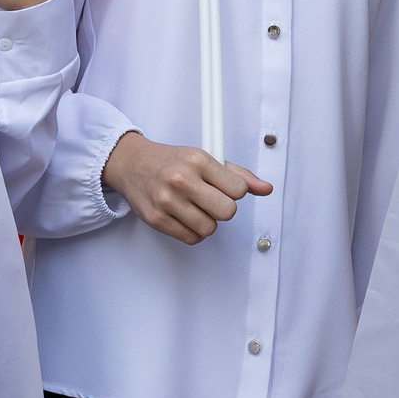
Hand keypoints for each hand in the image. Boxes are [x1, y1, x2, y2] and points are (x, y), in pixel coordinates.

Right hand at [100, 131, 272, 244]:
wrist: (132, 164)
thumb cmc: (172, 161)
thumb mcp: (205, 158)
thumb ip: (238, 174)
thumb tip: (266, 188)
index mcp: (198, 160)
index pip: (239, 189)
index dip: (235, 191)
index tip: (224, 187)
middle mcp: (182, 179)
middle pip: (228, 211)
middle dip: (223, 209)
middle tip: (211, 200)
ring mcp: (168, 201)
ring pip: (210, 229)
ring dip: (207, 222)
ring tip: (195, 208)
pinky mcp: (157, 219)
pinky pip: (192, 238)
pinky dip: (193, 231)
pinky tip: (185, 217)